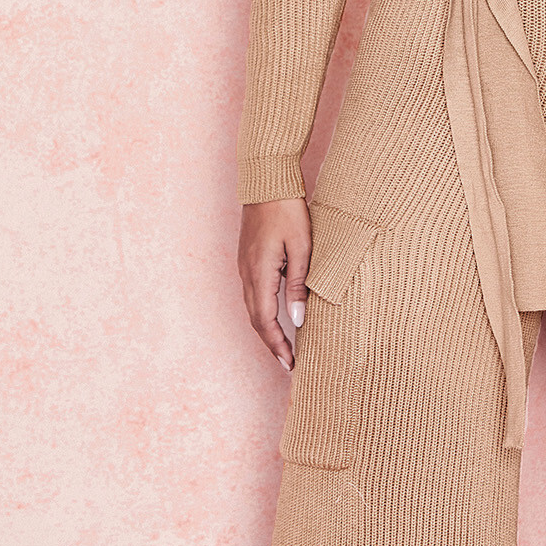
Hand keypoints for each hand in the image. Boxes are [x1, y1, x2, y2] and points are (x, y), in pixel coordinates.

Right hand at [238, 198, 311, 370]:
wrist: (267, 181)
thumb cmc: (288, 210)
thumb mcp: (301, 247)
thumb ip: (298, 285)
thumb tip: (298, 320)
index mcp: (259, 272)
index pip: (265, 320)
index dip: (277, 345)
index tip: (290, 363)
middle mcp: (246, 273)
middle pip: (255, 319)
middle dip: (271, 343)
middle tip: (288, 362)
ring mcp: (244, 266)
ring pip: (252, 308)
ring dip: (266, 329)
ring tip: (284, 345)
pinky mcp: (247, 259)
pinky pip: (253, 293)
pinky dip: (263, 312)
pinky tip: (276, 316)